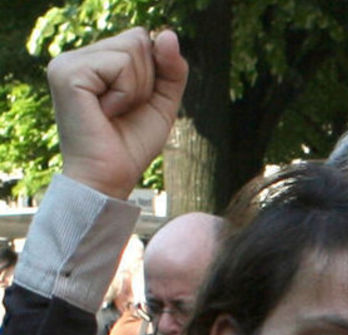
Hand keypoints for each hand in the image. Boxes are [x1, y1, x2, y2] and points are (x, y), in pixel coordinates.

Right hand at [47, 27, 187, 198]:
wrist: (109, 178)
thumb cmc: (131, 144)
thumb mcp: (161, 102)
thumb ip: (171, 68)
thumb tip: (169, 34)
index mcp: (94, 60)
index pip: (141, 39)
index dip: (154, 72)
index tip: (134, 104)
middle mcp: (76, 56)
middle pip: (139, 39)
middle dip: (147, 81)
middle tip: (123, 110)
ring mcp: (67, 62)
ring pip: (133, 49)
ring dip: (137, 89)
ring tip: (114, 112)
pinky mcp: (68, 72)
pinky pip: (121, 65)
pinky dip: (127, 93)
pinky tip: (106, 112)